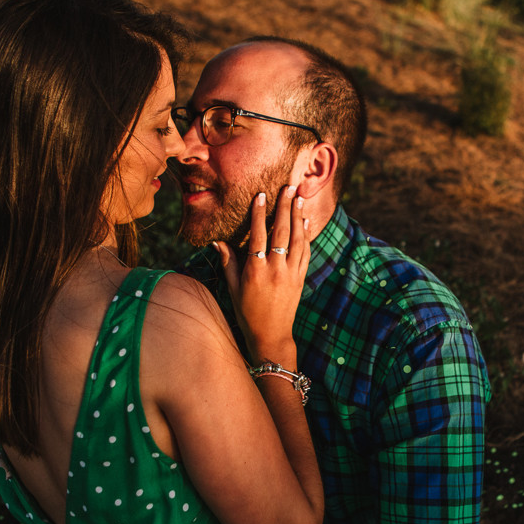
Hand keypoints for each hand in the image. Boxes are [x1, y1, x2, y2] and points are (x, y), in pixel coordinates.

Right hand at [214, 186, 309, 363]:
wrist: (271, 335)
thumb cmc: (247, 312)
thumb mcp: (232, 289)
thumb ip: (228, 263)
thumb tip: (217, 241)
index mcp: (255, 271)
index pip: (257, 235)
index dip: (259, 214)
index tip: (261, 195)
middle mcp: (275, 269)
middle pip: (281, 232)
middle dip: (284, 207)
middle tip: (288, 187)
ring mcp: (290, 274)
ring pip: (297, 240)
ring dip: (298, 217)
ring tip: (298, 198)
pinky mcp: (300, 279)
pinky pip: (305, 252)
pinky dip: (306, 236)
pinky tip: (305, 222)